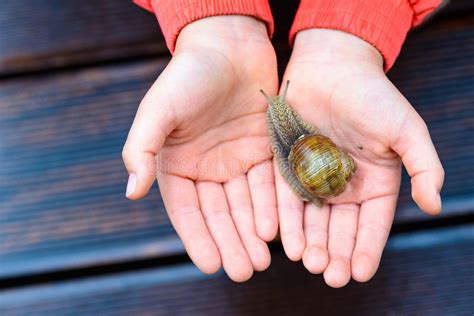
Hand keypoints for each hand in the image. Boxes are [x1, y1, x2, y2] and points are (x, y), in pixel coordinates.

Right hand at [122, 16, 278, 281]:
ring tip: (262, 260)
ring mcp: (237, 162)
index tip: (211, 264)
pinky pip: (268, 184)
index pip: (187, 210)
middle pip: (220, 214)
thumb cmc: (188, 75)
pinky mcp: (264, 151)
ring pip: (246, 205)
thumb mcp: (158, 109)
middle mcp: (207, 168)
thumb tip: (131, 191)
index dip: (198, 238)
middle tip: (243, 271)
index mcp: (177, 164)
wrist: (229, 46)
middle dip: (231, 243)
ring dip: (253, 232)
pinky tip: (277, 229)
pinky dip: (272, 206)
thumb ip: (141, 148)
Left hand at [275, 29, 443, 286]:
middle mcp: (344, 186)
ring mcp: (314, 178)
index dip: (367, 250)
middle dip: (335, 254)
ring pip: (312, 220)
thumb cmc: (373, 96)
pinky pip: (285, 198)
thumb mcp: (406, 130)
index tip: (360, 274)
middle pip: (339, 229)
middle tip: (330, 276)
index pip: (371, 225)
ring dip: (310, 243)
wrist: (330, 66)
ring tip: (308, 262)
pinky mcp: (287, 167)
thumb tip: (434, 206)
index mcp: (375, 183)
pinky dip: (286, 220)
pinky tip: (286, 241)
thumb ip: (423, 167)